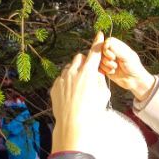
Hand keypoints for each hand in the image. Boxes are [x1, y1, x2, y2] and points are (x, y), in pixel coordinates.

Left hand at [50, 32, 110, 151]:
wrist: (73, 124)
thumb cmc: (92, 111)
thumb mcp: (103, 94)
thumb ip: (99, 79)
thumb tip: (96, 72)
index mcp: (88, 73)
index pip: (94, 52)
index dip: (98, 42)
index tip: (99, 34)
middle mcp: (73, 72)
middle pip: (80, 57)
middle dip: (85, 62)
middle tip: (89, 73)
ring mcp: (62, 79)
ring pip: (69, 67)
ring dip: (75, 71)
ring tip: (79, 86)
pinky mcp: (55, 86)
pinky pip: (62, 78)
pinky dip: (67, 81)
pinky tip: (71, 94)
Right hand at [99, 37, 155, 101]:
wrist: (134, 81)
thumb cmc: (134, 67)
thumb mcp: (126, 56)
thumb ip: (116, 49)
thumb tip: (106, 43)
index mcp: (119, 46)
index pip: (108, 42)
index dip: (106, 47)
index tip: (110, 54)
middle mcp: (113, 52)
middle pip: (101, 50)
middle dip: (106, 57)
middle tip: (114, 61)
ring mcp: (108, 61)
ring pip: (100, 60)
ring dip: (107, 65)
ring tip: (116, 68)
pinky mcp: (106, 69)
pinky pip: (99, 67)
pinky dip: (105, 70)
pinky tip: (112, 72)